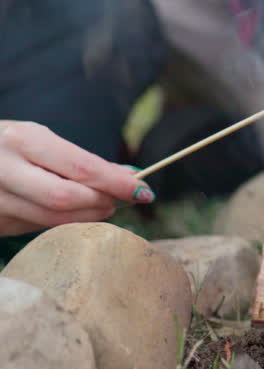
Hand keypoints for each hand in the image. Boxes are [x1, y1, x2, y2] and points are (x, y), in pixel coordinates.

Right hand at [0, 122, 153, 236]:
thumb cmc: (6, 147)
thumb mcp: (37, 141)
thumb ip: (81, 162)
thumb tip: (130, 176)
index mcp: (23, 140)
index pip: (81, 167)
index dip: (116, 183)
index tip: (144, 192)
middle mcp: (3, 167)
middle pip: (65, 198)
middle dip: (100, 203)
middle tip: (120, 202)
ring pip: (47, 219)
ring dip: (83, 218)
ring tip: (100, 208)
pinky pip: (30, 228)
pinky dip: (56, 225)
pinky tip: (67, 215)